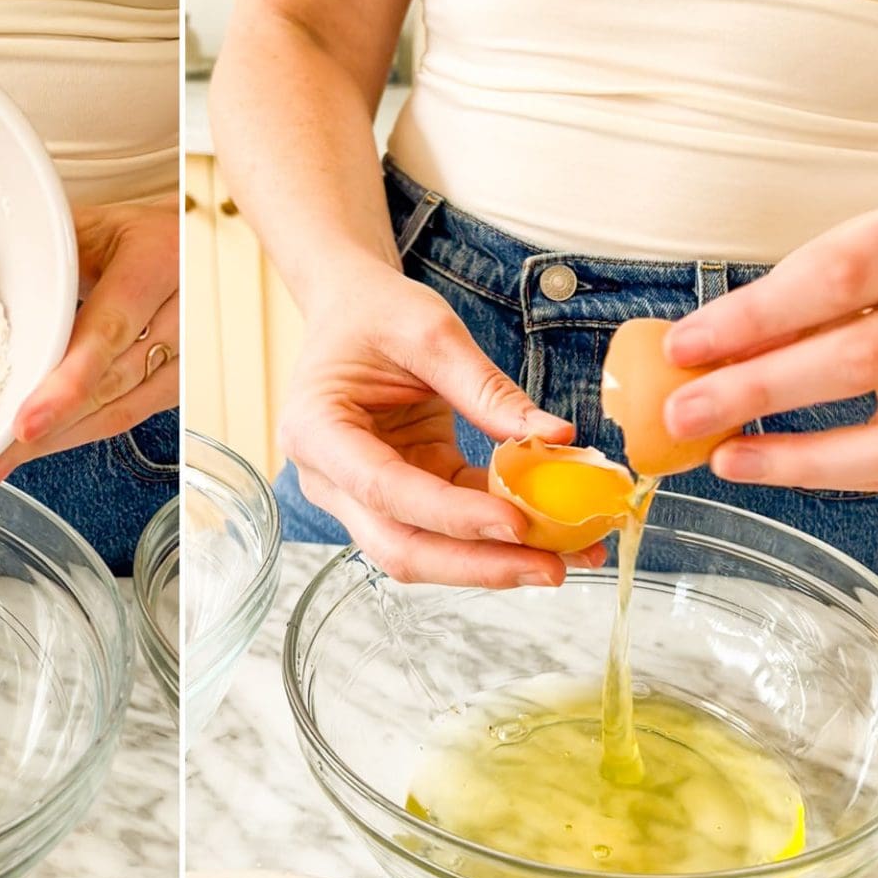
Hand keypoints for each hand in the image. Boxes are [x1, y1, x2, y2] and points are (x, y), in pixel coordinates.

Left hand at [0, 197, 178, 484]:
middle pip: (112, 382)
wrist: (196, 246)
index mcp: (156, 262)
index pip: (108, 332)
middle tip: (0, 453)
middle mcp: (184, 311)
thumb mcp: (97, 225)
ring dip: (65, 437)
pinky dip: (87, 431)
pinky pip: (133, 415)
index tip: (27, 421)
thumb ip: (52, 254)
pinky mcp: (184, 381)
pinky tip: (51, 442)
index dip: (68, 383)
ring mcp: (191, 352)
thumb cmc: (138, 234)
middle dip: (53, 422)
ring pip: (125, 409)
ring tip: (9, 459)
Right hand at [282, 260, 601, 586]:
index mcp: (317, 428)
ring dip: (488, 563)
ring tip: (560, 560)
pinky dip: (492, 536)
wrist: (350, 309)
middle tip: (550, 568)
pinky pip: (444, 529)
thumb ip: (487, 389)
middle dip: (475, 564)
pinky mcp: (397, 495)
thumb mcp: (431, 332)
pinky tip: (544, 535)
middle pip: (397, 545)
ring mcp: (358, 494)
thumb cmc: (376, 312)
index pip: (383, 487)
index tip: (517, 522)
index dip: (450, 514)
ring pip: (419, 551)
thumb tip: (556, 440)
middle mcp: (327, 476)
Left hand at [664, 202, 877, 491]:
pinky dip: (830, 467)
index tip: (681, 346)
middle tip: (681, 413)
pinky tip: (771, 464)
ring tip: (723, 459)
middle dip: (759, 389)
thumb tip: (706, 348)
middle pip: (860, 355)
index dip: (756, 315)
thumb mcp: (860, 263)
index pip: (839, 274)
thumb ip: (800, 299)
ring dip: (796, 452)